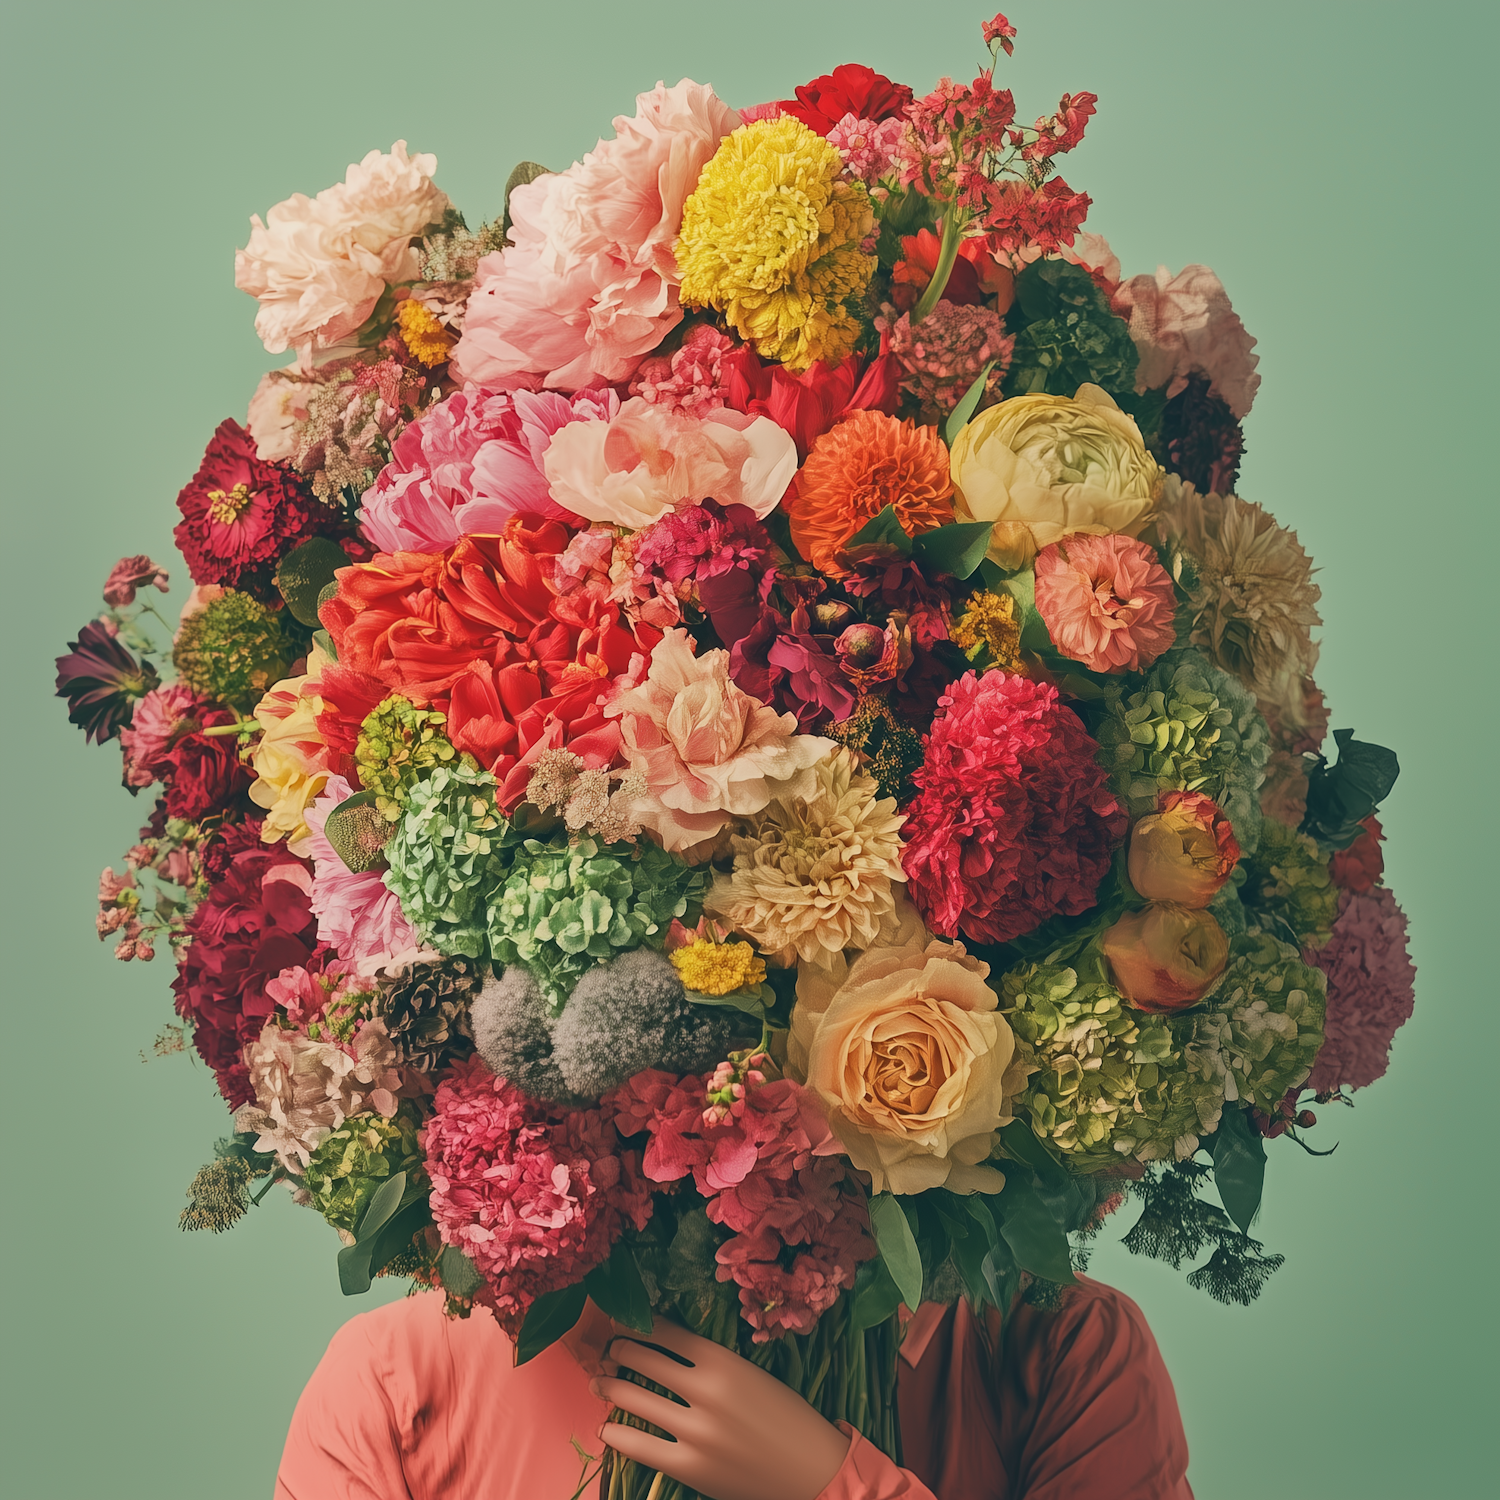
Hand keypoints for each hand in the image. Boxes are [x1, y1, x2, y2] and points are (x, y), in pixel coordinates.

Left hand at [590, 1318, 851, 1499]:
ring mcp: (696, 1432)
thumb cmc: (786, 1417)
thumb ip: (714, 1363)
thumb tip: (670, 1350)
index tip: (624, 1321)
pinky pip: (642, 1448)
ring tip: (599, 1381)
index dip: (641, 1325)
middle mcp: (706, 1392)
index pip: (669, 1334)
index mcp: (725, 1362)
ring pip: (638, 1400)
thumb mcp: (752, 1375)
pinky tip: (607, 1427)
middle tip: (608, 1348)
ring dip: (612, 1387)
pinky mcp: (691, 1467)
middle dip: (621, 1351)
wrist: (810, 1470)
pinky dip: (619, 1435)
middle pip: (647, 1361)